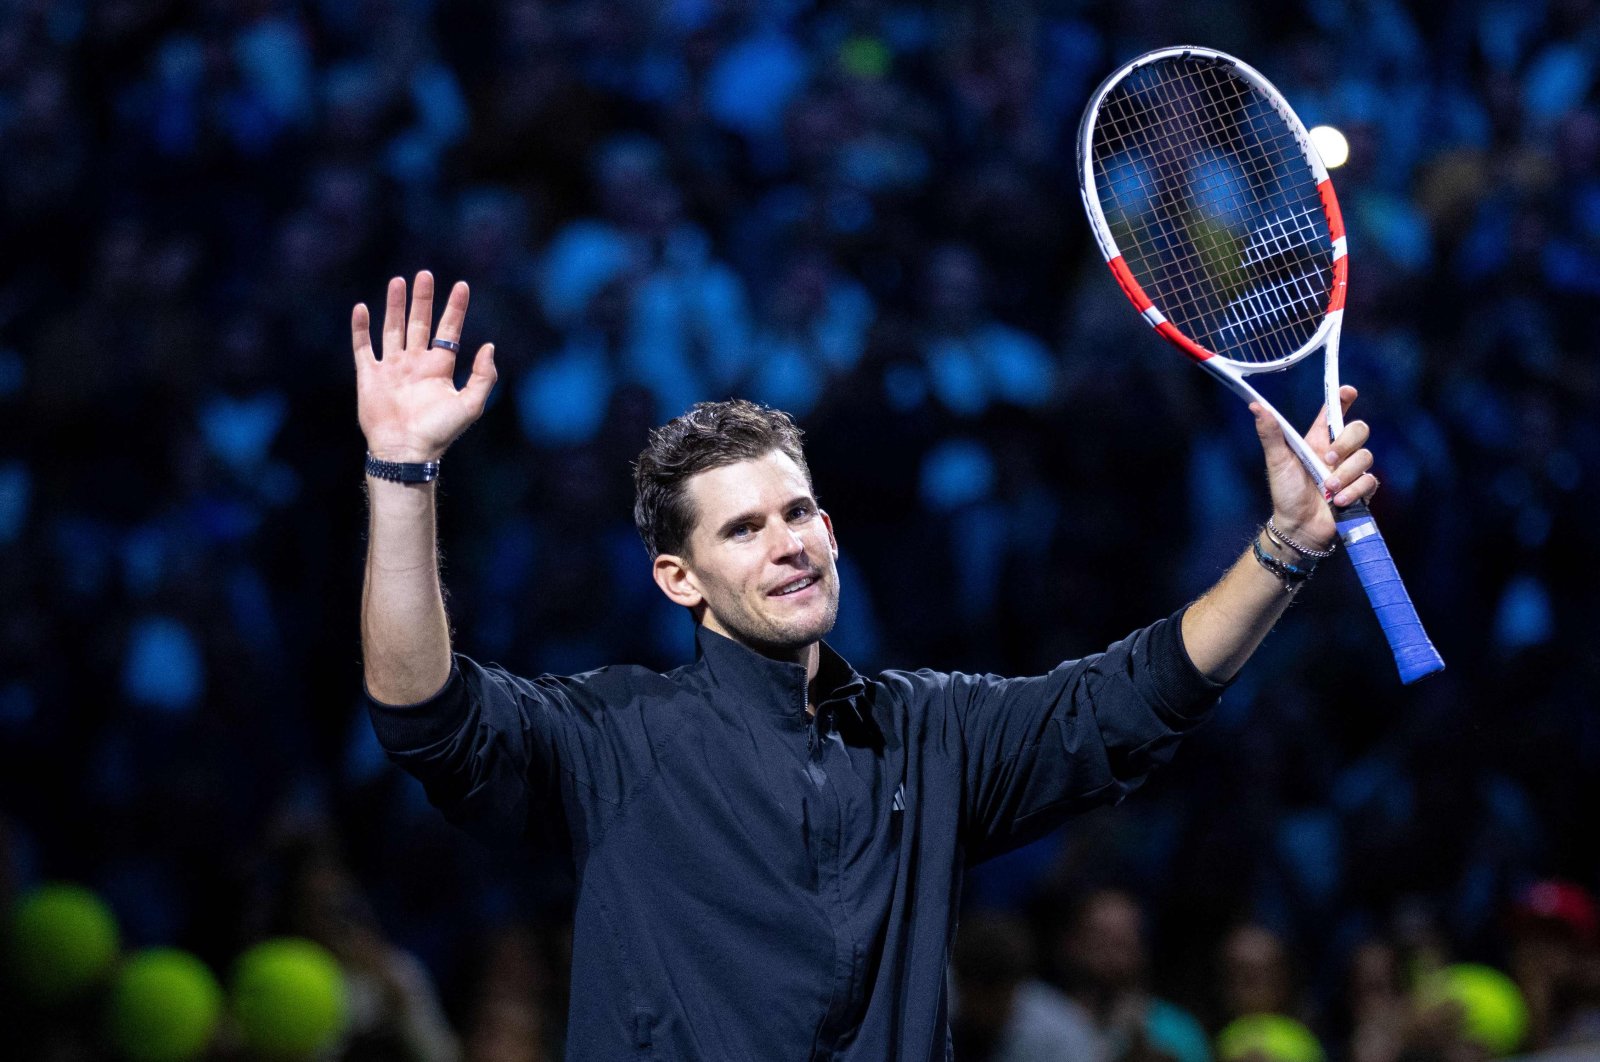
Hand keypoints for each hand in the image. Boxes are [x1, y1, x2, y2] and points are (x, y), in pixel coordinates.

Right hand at [353, 271, 496, 461]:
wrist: (405, 451)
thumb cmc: (438, 432)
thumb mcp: (470, 405)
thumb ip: (484, 376)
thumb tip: (489, 345)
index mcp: (439, 368)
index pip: (448, 330)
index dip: (455, 308)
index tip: (462, 286)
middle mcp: (415, 363)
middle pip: (419, 323)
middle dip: (423, 299)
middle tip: (425, 274)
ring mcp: (392, 368)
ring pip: (393, 329)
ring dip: (395, 306)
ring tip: (399, 282)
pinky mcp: (369, 376)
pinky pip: (363, 347)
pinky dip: (361, 328)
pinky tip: (362, 308)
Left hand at [1251, 384, 1376, 549]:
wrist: (1297, 527)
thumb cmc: (1286, 493)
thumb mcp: (1277, 462)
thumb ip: (1271, 434)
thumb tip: (1256, 406)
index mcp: (1318, 441)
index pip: (1334, 414)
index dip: (1343, 399)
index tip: (1348, 391)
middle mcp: (1337, 453)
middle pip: (1359, 430)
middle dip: (1347, 442)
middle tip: (1329, 458)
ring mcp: (1351, 471)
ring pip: (1365, 456)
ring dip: (1345, 473)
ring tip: (1327, 488)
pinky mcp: (1361, 490)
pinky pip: (1369, 481)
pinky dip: (1354, 491)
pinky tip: (1338, 501)